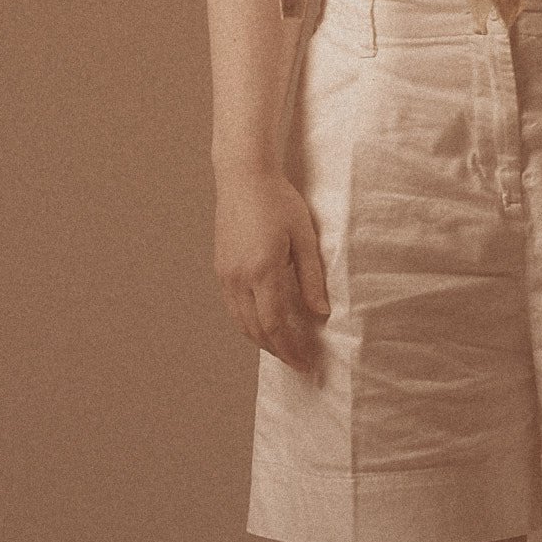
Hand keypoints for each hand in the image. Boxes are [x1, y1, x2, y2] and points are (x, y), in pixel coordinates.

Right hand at [215, 167, 330, 372]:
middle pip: (256, 329)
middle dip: (278, 351)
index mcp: (262, 271)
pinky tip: (265, 324)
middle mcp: (238, 277)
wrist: (243, 176)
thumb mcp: (305, 238)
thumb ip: (313, 278)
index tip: (306, 365)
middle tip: (298, 363)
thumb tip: (321, 313)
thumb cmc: (279, 201)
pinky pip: (234, 307)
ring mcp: (226, 273)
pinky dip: (249, 323)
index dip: (291, 349)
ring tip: (284, 349)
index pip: (275, 325)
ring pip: (241, 321)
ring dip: (262, 340)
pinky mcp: (221, 267)